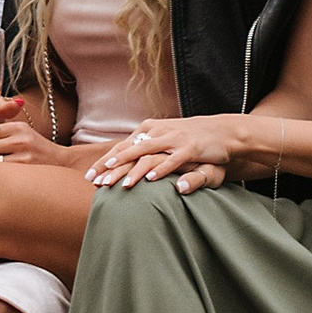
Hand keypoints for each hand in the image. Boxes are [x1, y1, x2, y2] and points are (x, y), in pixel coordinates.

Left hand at [87, 112, 243, 193]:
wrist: (222, 131)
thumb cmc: (190, 142)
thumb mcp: (166, 145)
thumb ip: (146, 153)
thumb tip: (124, 165)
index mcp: (149, 131)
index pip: (121, 147)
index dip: (105, 161)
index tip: (89, 176)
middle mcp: (158, 132)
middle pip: (128, 149)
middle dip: (110, 166)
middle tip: (95, 181)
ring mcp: (173, 138)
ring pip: (146, 153)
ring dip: (131, 168)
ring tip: (118, 181)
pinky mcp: (190, 147)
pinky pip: (172, 159)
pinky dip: (161, 169)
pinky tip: (150, 179)